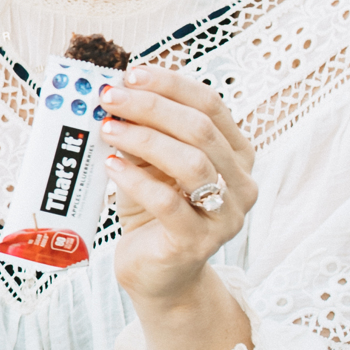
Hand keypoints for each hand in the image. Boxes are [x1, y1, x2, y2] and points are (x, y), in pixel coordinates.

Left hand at [106, 66, 257, 311]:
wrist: (158, 274)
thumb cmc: (154, 212)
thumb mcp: (151, 165)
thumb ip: (146, 132)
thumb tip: (116, 93)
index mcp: (236, 154)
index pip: (210, 105)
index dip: (170, 85)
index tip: (131, 74)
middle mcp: (240, 183)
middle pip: (200, 129)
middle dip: (151, 107)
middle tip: (110, 98)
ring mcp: (224, 215)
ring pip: (191, 162)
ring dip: (144, 139)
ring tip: (109, 129)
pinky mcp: (197, 242)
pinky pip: (168, 202)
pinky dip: (135, 179)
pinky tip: (111, 167)